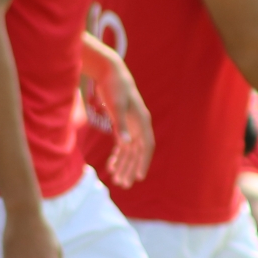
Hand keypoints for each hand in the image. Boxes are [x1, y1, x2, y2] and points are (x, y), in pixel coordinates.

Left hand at [87, 46, 153, 187]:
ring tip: (116, 180)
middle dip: (130, 168)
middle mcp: (139, 126)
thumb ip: (120, 125)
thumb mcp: (116, 105)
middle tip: (123, 184)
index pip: (147, 146)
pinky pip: (122, 145)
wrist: (110, 73)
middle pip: (137, 152)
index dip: (144, 162)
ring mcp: (131, 126)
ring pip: (129, 151)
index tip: (139, 177)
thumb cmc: (115, 88)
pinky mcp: (122, 125)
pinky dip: (117, 156)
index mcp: (142, 121)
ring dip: (124, 165)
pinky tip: (111, 166)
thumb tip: (125, 144)